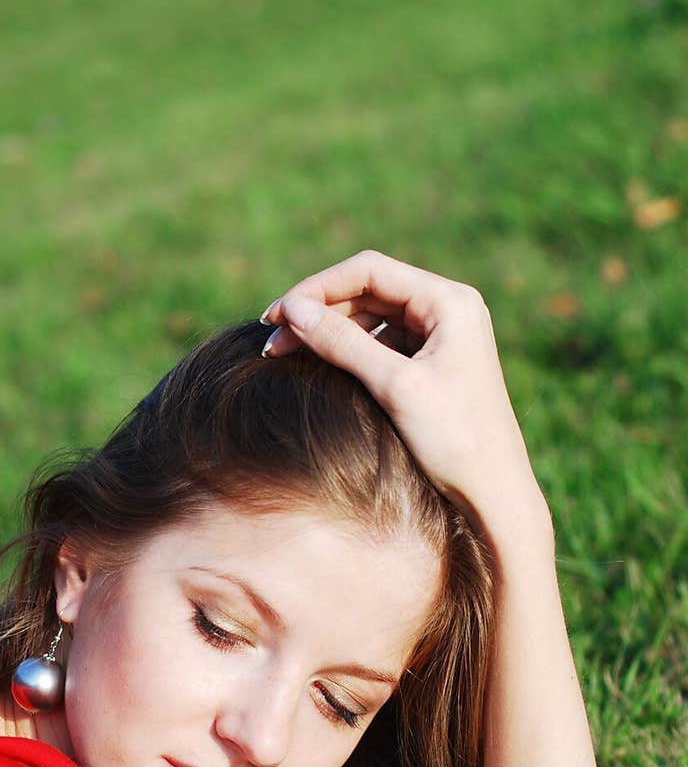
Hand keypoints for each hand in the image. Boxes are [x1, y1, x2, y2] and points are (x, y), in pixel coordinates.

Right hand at [260, 250, 549, 539]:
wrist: (494, 494)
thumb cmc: (455, 442)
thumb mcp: (395, 388)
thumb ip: (343, 344)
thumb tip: (293, 311)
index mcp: (449, 302)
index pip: (369, 271)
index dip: (317, 288)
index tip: (276, 316)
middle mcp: (448, 310)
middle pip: (367, 291)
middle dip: (318, 311)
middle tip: (272, 342)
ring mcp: (441, 337)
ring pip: (370, 318)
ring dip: (329, 332)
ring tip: (286, 354)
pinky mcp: (432, 365)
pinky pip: (381, 344)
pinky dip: (347, 351)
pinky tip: (320, 367)